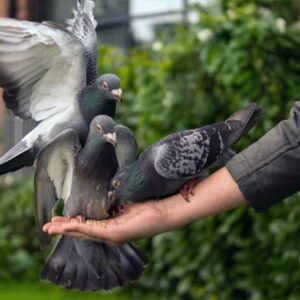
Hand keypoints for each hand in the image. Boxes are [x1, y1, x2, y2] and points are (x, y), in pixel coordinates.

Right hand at [43, 200, 170, 244]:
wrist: (165, 211)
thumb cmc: (149, 205)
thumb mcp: (127, 202)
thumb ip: (114, 201)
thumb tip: (105, 192)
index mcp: (112, 225)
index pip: (88, 225)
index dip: (72, 223)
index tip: (59, 219)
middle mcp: (111, 233)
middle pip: (82, 231)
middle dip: (64, 229)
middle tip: (47, 227)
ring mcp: (113, 235)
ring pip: (84, 232)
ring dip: (66, 230)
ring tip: (51, 228)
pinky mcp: (117, 233)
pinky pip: (94, 230)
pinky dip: (78, 228)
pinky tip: (67, 226)